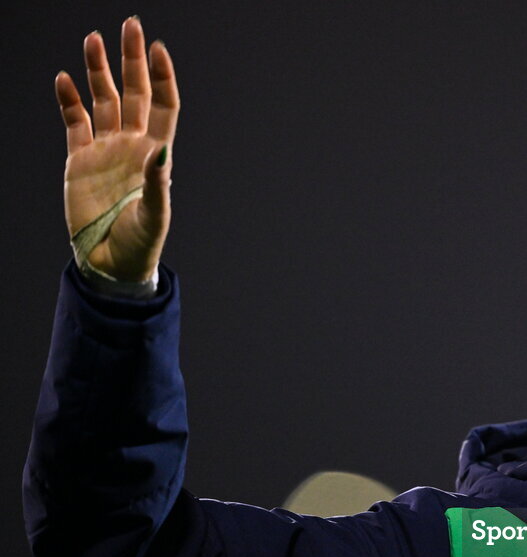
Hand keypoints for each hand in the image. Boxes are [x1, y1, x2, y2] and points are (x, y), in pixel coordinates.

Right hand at [56, 17, 178, 282]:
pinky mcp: (79, 160)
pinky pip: (74, 122)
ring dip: (98, 71)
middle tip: (129, 25)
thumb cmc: (139, 242)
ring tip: (93, 39)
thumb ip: (156, 183)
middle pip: (133, 94)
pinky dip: (69, 100)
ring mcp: (105, 150)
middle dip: (131, 61)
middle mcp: (131, 146)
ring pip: (102, 100)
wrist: (109, 262)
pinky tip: (64, 79)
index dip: (162, 78)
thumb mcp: (154, 215)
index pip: (163, 106)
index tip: (158, 50)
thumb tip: (160, 151)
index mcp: (155, 154)